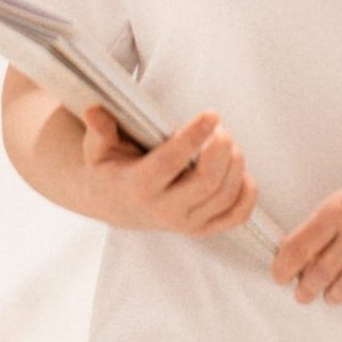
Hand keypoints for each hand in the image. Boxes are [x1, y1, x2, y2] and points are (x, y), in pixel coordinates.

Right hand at [83, 106, 256, 237]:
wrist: (117, 205)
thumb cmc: (112, 168)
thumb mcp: (98, 148)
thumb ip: (99, 130)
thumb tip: (94, 111)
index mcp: (137, 187)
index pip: (170, 163)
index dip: (193, 137)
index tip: (212, 114)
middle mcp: (163, 210)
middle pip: (207, 182)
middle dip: (222, 149)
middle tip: (220, 129)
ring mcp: (185, 224)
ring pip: (226, 195)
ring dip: (235, 162)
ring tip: (226, 141)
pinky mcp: (203, 229)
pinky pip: (237, 215)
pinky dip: (247, 191)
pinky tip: (240, 168)